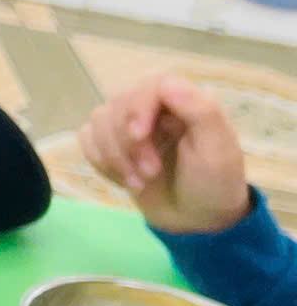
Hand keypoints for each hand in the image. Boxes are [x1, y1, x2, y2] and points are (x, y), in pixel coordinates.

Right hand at [78, 76, 247, 235]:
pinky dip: (100, 160)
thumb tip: (168, 84)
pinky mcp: (110, 143)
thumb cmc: (214, 185)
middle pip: (119, 104)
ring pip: (98, 120)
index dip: (137, 108)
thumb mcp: (219, 152)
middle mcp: (153, 107)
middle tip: (150, 174)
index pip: (150, 86)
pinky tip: (124, 178)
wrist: (196, 221)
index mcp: (183, 102)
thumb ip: (202, 112)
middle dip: (129, 144)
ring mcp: (128, 125)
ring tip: (139, 182)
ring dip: (114, 156)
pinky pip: (87, 138)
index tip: (138, 137)